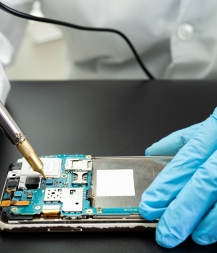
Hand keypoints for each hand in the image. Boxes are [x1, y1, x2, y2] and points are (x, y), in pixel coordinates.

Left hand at [139, 108, 216, 247]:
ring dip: (206, 222)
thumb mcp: (210, 125)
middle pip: (204, 182)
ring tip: (188, 235)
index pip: (186, 160)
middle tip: (164, 231)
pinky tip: (210, 232)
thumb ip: (182, 140)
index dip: (167, 184)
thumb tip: (153, 152)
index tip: (150, 203)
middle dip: (182, 209)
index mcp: (216, 129)